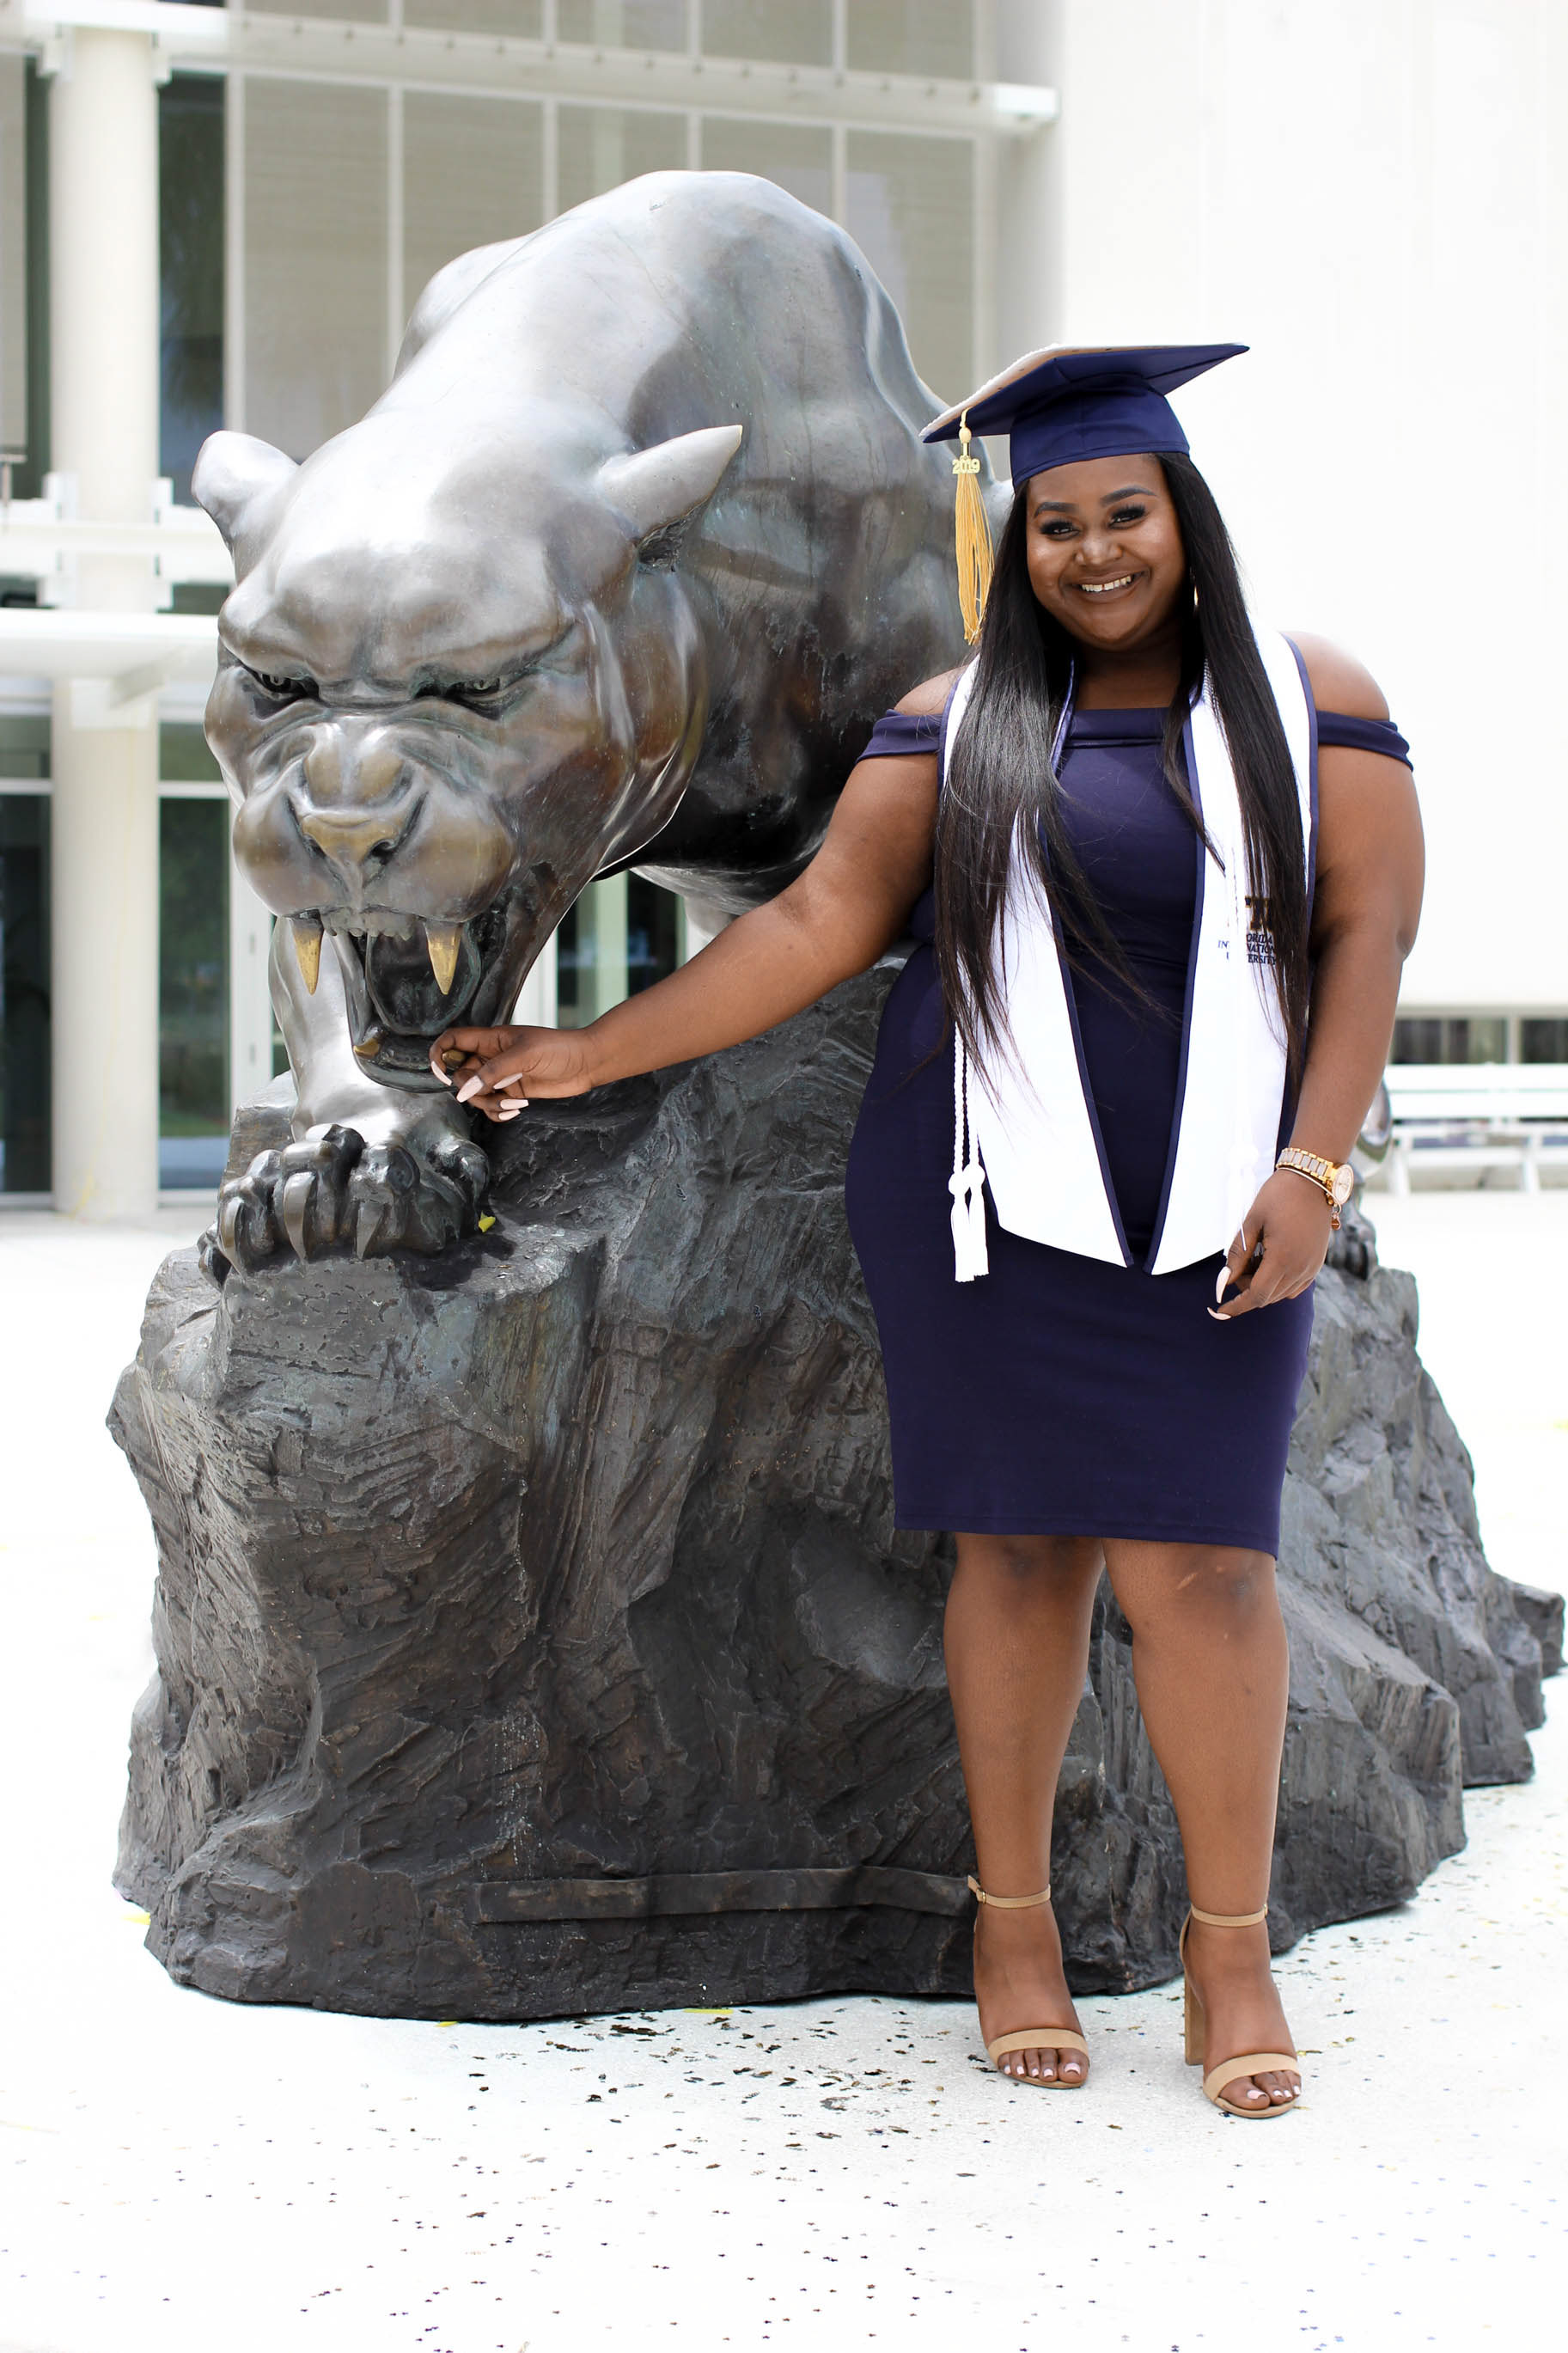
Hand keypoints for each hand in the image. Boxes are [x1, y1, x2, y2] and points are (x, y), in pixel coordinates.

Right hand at [428, 1024, 596, 1121]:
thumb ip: (492, 1073)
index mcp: (490, 1039)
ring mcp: (502, 1076)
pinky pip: (493, 1107)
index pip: (452, 1041)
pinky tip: (517, 1110)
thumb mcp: (523, 1056)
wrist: (587, 1063)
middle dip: (471, 1090)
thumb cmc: (558, 1049)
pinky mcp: (513, 1092)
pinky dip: (499, 1113)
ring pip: (477, 1094)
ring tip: (515, 1105)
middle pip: (461, 1075)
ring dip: (490, 1104)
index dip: (440, 1054)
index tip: (442, 1074)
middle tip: (492, 1093)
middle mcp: (492, 1057)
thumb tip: (463, 1092)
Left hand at [1209, 1169, 1332, 1319]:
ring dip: (1263, 1285)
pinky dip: (1278, 1283)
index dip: (1236, 1307)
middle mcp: (1301, 1268)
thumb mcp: (1251, 1222)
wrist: (1313, 1179)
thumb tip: (1224, 1283)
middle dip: (1247, 1288)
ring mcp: (1312, 1267)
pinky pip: (1295, 1286)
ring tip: (1256, 1256)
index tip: (1220, 1311)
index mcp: (1283, 1258)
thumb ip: (1237, 1256)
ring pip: (1280, 1294)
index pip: (1256, 1296)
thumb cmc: (1279, 1196)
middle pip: (1267, 1297)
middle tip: (1240, 1262)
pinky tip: (1270, 1260)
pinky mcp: (1318, 1263)